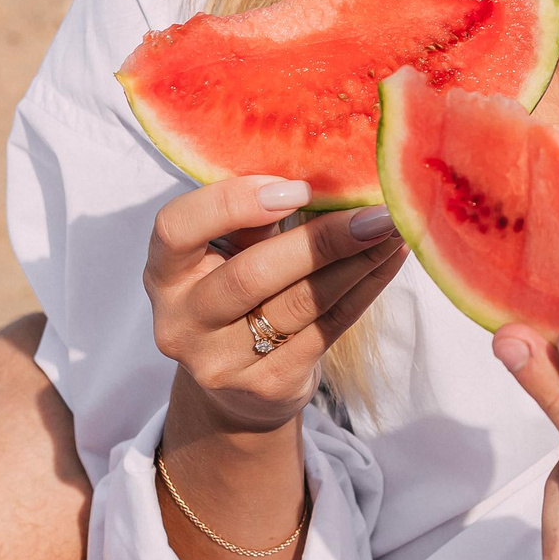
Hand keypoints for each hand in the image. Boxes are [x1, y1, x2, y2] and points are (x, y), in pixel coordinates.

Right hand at [144, 178, 407, 435]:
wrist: (236, 390)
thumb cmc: (236, 293)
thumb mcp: (226, 253)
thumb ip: (253, 218)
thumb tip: (327, 169)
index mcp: (164, 274)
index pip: (175, 229)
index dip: (233, 203)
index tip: (296, 188)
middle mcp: (182, 323)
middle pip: (251, 274)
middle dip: (321, 239)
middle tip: (375, 211)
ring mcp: (222, 362)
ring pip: (300, 303)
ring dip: (357, 260)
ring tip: (393, 228)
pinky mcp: (269, 386)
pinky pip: (328, 327)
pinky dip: (366, 288)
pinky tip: (389, 259)